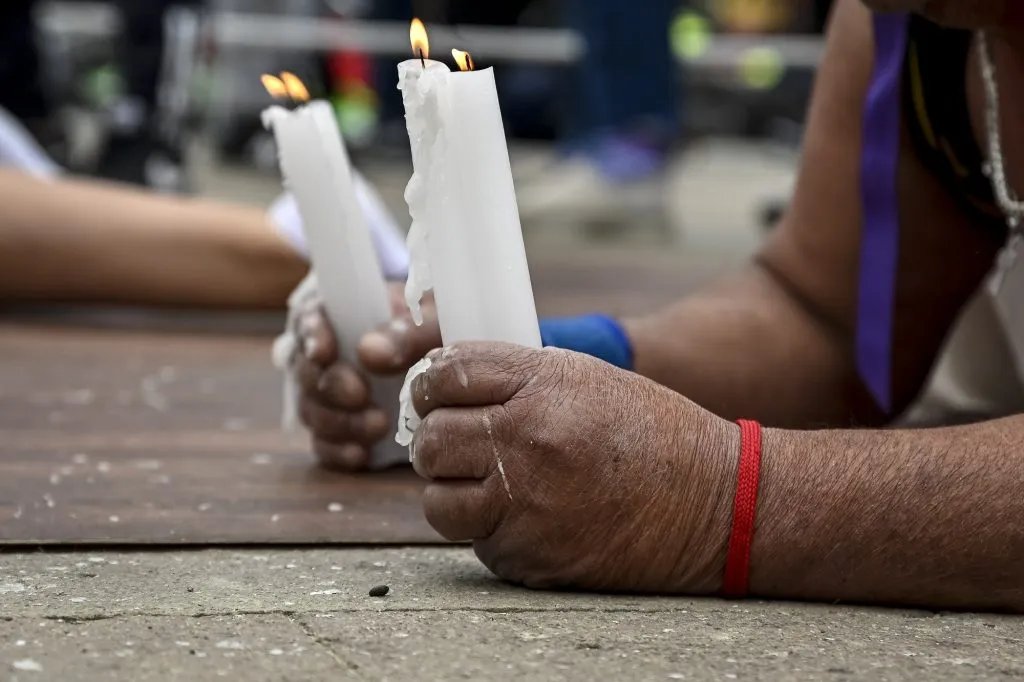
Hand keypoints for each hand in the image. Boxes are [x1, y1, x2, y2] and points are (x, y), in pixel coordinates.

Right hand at [293, 281, 440, 469]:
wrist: (450, 368)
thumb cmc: (435, 331)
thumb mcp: (431, 322)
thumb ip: (405, 332)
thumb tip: (369, 351)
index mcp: (337, 313)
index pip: (308, 318)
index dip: (311, 336)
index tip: (323, 353)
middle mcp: (321, 353)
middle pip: (306, 371)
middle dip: (330, 386)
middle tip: (360, 395)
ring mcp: (325, 393)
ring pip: (311, 410)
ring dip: (339, 422)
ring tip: (379, 426)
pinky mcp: (335, 428)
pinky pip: (322, 444)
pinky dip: (338, 451)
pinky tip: (361, 454)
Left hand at [409, 341, 740, 592]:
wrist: (717, 503)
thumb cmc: (653, 434)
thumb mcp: (586, 379)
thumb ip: (516, 379)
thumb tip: (446, 386)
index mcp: (543, 385)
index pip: (446, 374)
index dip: (431, 386)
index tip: (436, 398)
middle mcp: (528, 440)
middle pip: (431, 439)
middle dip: (436, 443)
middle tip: (457, 448)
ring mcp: (527, 504)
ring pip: (437, 500)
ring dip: (452, 494)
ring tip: (485, 488)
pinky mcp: (531, 557)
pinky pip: (477, 542)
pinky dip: (490, 532)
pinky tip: (528, 518)